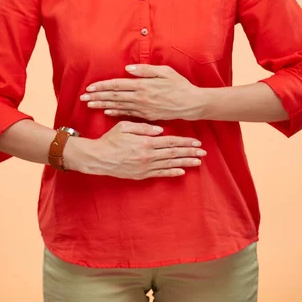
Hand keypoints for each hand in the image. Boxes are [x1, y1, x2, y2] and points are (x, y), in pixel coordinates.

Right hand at [72, 121, 205, 179]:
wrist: (97, 158)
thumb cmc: (110, 140)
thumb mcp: (124, 126)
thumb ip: (143, 127)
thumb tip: (160, 129)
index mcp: (145, 142)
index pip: (170, 142)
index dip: (185, 142)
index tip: (197, 142)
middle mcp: (148, 156)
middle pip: (174, 154)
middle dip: (190, 153)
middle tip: (203, 153)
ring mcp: (145, 167)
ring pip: (170, 165)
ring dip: (185, 163)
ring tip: (198, 162)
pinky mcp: (141, 175)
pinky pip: (160, 174)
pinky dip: (172, 173)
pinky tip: (182, 171)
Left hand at [80, 64, 204, 121]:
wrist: (192, 104)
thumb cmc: (179, 85)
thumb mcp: (165, 71)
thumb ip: (145, 70)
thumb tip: (127, 69)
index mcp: (143, 85)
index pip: (117, 85)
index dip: (102, 86)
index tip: (90, 87)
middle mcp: (140, 98)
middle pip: (114, 97)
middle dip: (97, 96)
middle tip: (83, 97)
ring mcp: (143, 108)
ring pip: (118, 106)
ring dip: (102, 105)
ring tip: (90, 104)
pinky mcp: (147, 116)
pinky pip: (127, 114)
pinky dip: (116, 112)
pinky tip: (107, 111)